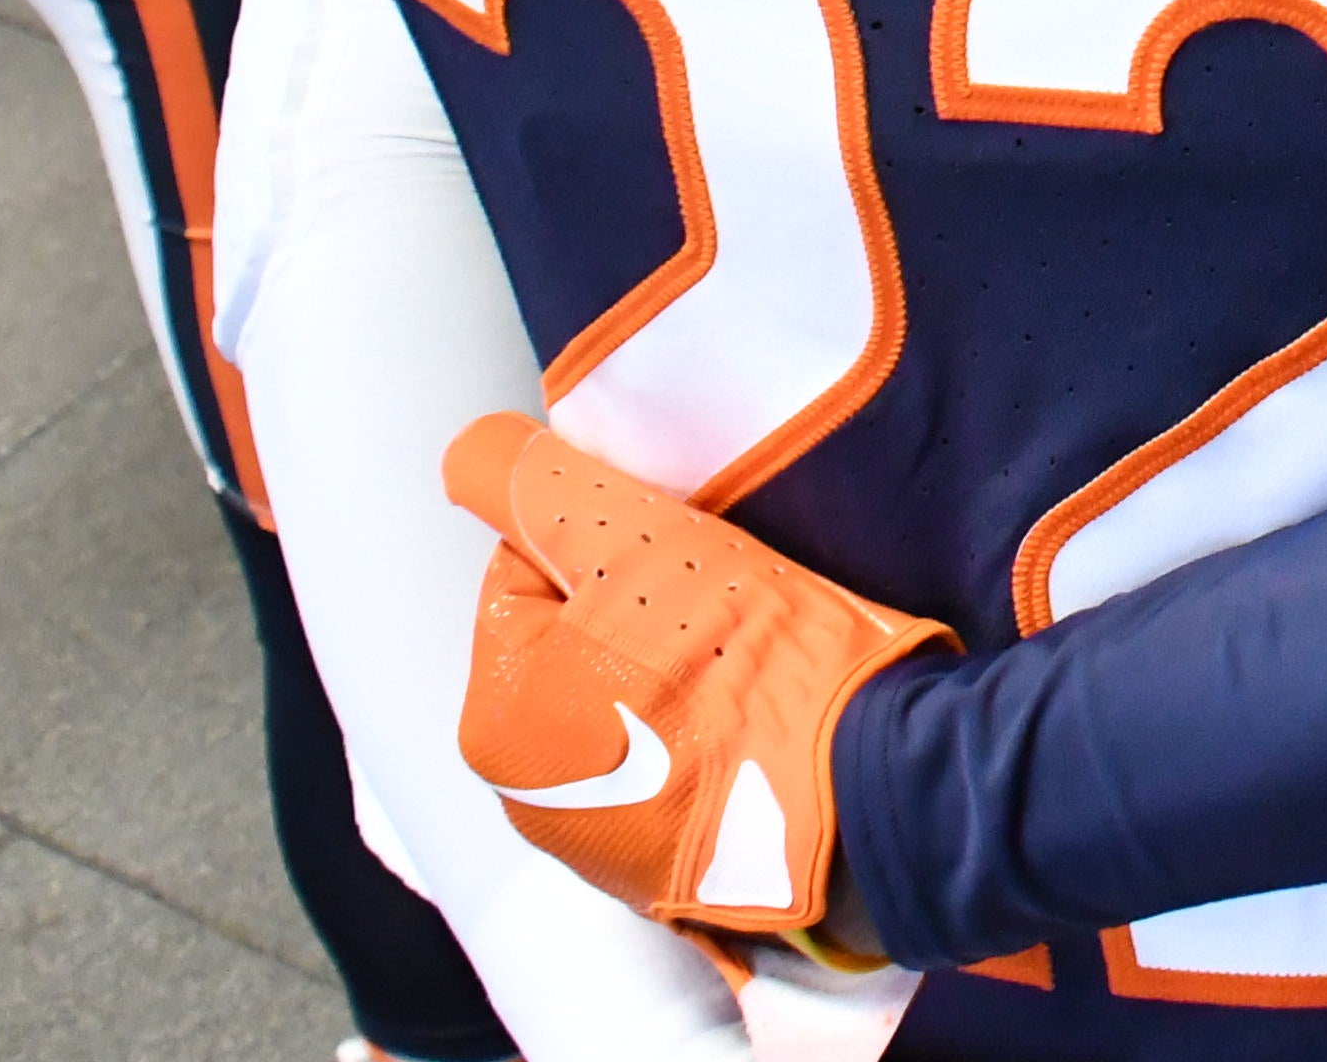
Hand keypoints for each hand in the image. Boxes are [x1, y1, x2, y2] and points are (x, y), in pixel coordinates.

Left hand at [443, 414, 950, 936]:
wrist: (859, 776)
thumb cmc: (735, 653)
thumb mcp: (626, 537)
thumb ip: (530, 487)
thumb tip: (467, 455)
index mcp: (493, 726)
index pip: (531, 577)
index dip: (608, 544)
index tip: (680, 555)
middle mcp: (528, 803)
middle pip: (577, 645)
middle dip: (636, 612)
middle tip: (718, 604)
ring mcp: (604, 848)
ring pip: (628, 704)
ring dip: (673, 673)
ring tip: (746, 662)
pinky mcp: (678, 871)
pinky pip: (677, 768)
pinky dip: (709, 737)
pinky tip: (757, 720)